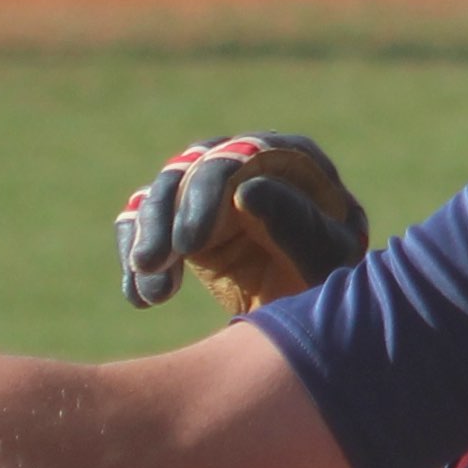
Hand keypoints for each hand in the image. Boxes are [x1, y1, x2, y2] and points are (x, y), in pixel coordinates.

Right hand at [116, 135, 368, 313]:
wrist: (318, 311)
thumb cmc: (334, 277)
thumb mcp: (327, 256)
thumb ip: (296, 222)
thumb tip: (244, 190)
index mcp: (287, 157)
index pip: (237, 156)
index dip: (205, 194)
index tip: (189, 245)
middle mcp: (243, 163)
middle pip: (187, 171)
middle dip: (164, 219)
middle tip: (154, 264)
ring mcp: (209, 189)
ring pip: (158, 195)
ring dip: (146, 241)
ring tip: (154, 292)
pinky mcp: (181, 219)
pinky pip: (143, 224)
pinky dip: (133, 255)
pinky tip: (140, 297)